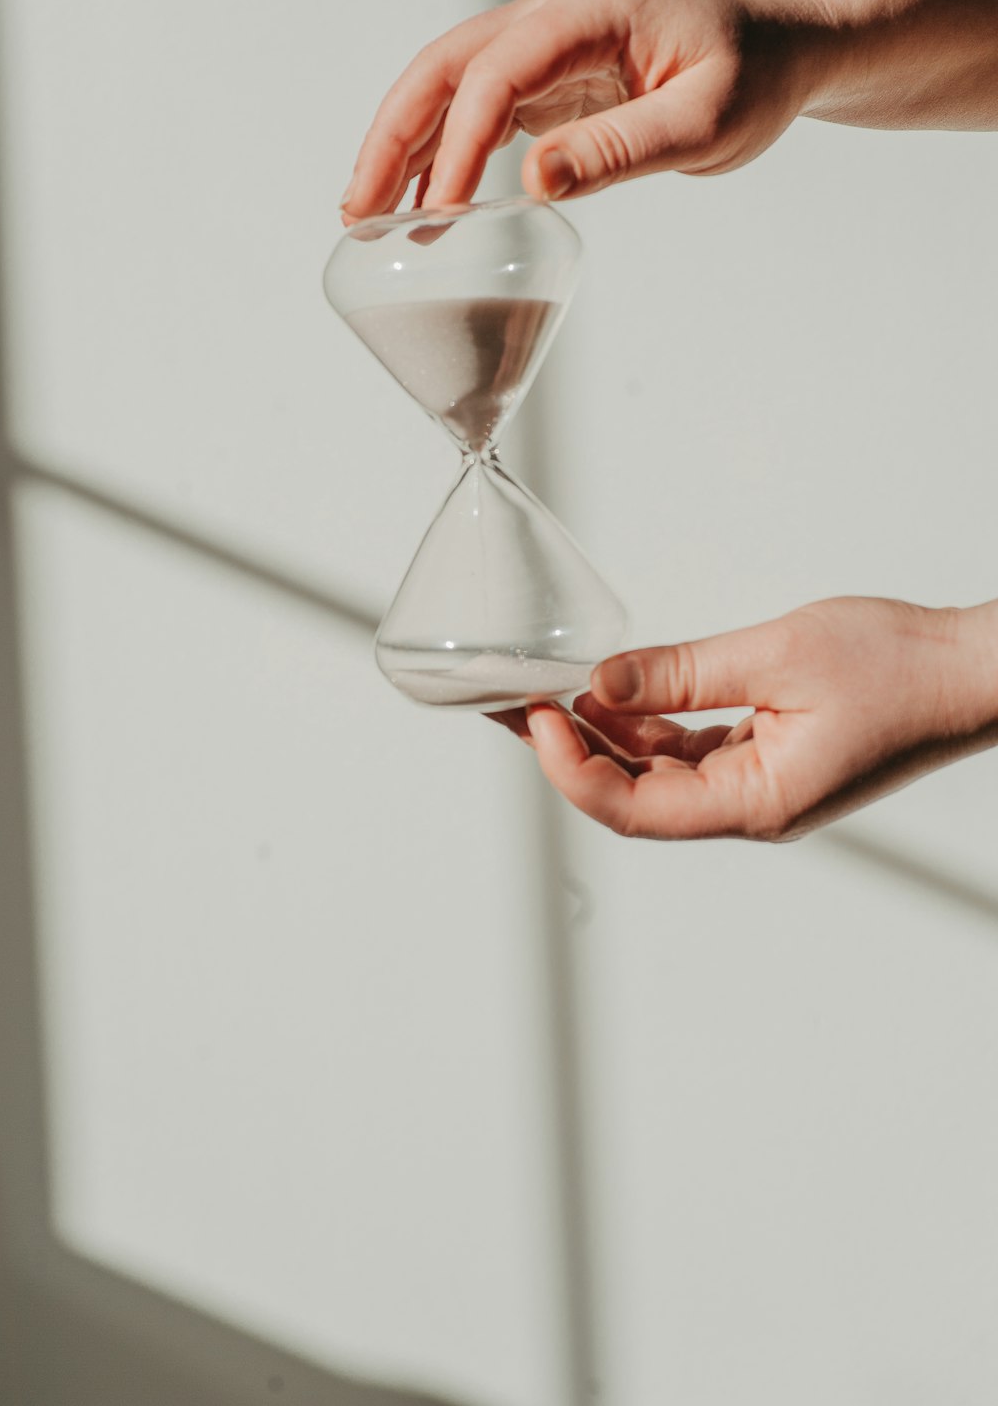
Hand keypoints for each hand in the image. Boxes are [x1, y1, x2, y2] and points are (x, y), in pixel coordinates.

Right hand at [341, 0, 821, 218]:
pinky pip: (479, 107)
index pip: (499, 74)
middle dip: (394, 137)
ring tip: (370, 213)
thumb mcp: (704, 124)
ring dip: (406, 146)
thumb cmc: (752, 77)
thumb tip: (537, 184)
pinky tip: (426, 200)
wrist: (778, 48)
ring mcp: (547, 43)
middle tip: (357, 209)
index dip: (460, 145)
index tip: (442, 213)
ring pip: (451, 84)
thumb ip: (620, 151)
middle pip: (446, 65)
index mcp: (592, 11)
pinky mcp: (549, 76)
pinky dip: (444, 152)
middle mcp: (556, 16)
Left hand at [495, 597, 997, 840]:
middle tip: (512, 704)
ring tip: (548, 694)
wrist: (970, 672)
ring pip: (656, 771)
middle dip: (566, 750)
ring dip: (602, 735)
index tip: (535, 718)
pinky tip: (613, 693)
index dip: (570, 769)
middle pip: (633, 793)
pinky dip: (646, 722)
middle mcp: (749, 808)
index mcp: (756, 804)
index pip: (633, 807)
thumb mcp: (779, 656)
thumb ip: (683, 672)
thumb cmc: (903, 670)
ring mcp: (755, 785)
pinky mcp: (764, 758)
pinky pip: (688, 749)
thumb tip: (603, 682)